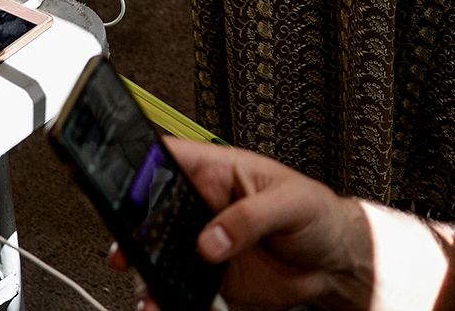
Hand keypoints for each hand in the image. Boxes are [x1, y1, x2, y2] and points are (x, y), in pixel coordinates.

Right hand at [111, 138, 373, 310]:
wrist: (332, 263)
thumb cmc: (317, 215)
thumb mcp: (290, 203)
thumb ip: (250, 217)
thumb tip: (212, 238)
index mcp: (219, 172)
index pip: (171, 157)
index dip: (141, 162)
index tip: (121, 181)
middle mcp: (203, 206)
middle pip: (152, 207)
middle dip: (131, 223)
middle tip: (123, 242)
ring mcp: (203, 242)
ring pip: (158, 250)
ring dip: (144, 266)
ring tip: (141, 280)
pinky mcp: (209, 276)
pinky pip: (176, 285)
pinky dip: (164, 296)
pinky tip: (160, 302)